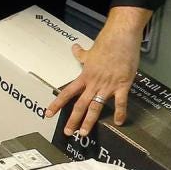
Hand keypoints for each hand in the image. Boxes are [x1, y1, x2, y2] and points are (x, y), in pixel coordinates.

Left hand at [47, 6, 148, 135]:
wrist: (121, 37)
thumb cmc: (106, 43)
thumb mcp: (90, 51)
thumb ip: (81, 54)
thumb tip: (74, 47)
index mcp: (84, 76)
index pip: (67, 92)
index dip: (57, 104)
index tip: (48, 114)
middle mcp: (93, 83)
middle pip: (80, 104)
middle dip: (73, 119)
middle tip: (68, 132)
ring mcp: (107, 85)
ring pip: (96, 106)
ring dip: (89, 121)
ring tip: (84, 132)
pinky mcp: (122, 84)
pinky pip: (121, 101)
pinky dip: (120, 112)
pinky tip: (119, 122)